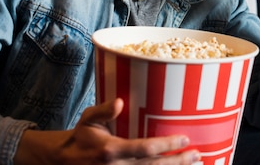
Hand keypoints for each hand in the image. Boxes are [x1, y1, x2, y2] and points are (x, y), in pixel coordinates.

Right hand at [15, 99, 200, 163]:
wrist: (62, 161)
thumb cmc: (80, 136)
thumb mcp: (88, 119)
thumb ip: (103, 110)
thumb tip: (119, 102)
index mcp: (111, 150)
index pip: (145, 149)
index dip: (167, 145)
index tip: (185, 139)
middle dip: (177, 162)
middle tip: (197, 155)